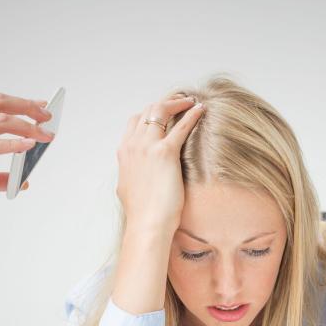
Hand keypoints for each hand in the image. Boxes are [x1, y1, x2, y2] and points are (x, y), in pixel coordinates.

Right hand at [116, 95, 203, 231]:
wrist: (147, 224)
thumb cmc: (142, 213)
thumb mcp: (128, 188)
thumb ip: (132, 174)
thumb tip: (135, 175)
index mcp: (124, 153)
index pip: (135, 121)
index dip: (151, 114)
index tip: (164, 113)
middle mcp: (133, 145)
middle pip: (148, 111)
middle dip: (165, 103)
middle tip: (181, 101)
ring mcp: (147, 147)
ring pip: (160, 110)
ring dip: (177, 102)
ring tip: (191, 101)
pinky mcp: (165, 153)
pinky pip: (180, 126)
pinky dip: (191, 114)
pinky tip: (201, 109)